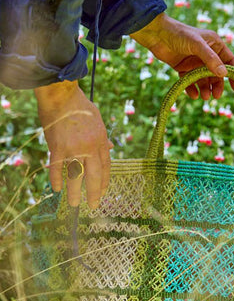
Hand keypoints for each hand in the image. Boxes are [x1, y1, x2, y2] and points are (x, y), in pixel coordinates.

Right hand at [35, 80, 112, 208]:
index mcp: (101, 141)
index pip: (106, 166)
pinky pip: (58, 168)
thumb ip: (103, 137)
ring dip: (75, 192)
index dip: (104, 181)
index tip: (101, 192)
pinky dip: (57, 179)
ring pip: (76, 176)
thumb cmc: (80, 105)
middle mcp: (90, 147)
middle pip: (94, 175)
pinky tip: (57, 189)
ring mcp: (74, 148)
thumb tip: (110, 147)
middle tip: (93, 205)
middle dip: (94, 193)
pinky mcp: (57, 147)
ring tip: (75, 204)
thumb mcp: (98, 120)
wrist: (62, 96)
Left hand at [130, 13, 233, 99]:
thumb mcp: (197, 45)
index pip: (229, 61)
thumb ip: (210, 59)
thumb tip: (224, 74)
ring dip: (205, 88)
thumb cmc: (179, 34)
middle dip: (217, 85)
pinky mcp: (183, 68)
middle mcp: (206, 53)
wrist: (156, 35)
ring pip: (203, 79)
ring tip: (204, 97)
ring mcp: (194, 61)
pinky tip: (193, 95)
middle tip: (216, 96)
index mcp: (214, 44)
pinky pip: (190, 81)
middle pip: (217, 73)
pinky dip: (192, 88)